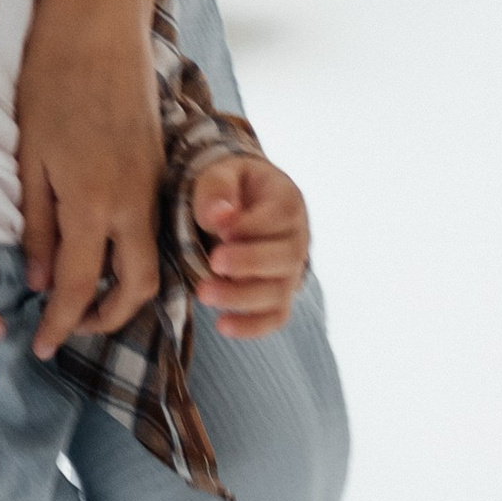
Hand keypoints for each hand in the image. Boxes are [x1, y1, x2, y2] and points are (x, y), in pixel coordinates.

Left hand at [16, 0, 167, 359]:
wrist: (99, 25)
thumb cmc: (50, 82)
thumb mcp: (29, 158)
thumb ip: (39, 225)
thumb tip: (41, 282)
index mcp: (94, 204)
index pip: (81, 288)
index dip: (61, 326)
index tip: (41, 349)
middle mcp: (134, 203)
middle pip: (137, 288)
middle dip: (107, 320)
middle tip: (71, 331)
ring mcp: (154, 185)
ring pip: (154, 260)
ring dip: (126, 290)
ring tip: (88, 300)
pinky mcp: (160, 167)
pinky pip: (156, 229)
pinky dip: (136, 255)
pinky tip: (107, 253)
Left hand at [184, 155, 309, 337]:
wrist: (240, 203)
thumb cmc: (230, 187)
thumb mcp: (220, 174)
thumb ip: (217, 190)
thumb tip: (221, 217)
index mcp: (288, 201)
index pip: (281, 218)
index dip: (251, 227)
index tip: (221, 231)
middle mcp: (297, 239)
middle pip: (284, 258)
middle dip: (248, 263)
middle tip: (213, 262)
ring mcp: (292, 270)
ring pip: (278, 292)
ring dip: (242, 297)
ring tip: (203, 293)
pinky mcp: (280, 294)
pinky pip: (276, 316)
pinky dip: (253, 326)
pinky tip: (223, 325)